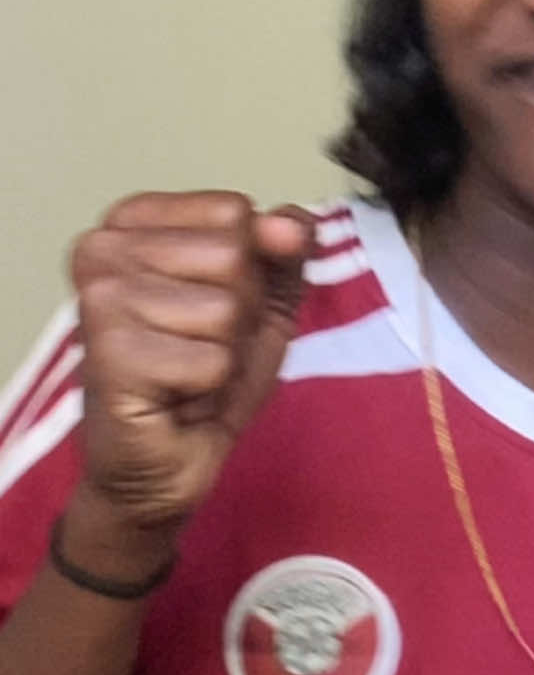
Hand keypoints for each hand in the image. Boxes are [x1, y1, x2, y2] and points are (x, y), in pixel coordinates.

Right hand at [68, 191, 309, 539]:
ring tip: (187, 374)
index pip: (234, 211)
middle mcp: (102, 248)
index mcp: (132, 220)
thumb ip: (284, 252)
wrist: (163, 462)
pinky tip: (176, 398)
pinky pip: (212, 360)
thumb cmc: (201, 377)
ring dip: (225, 355)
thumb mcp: (262, 302)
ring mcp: (100, 298)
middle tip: (199, 347)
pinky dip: (210, 389)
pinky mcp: (109, 354)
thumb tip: (292, 221)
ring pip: (226, 309)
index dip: (250, 268)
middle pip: (233, 255)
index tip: (210, 307)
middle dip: (240, 315)